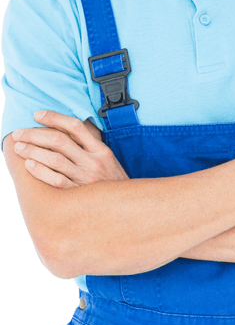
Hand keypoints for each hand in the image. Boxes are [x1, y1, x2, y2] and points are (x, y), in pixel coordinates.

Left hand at [11, 110, 129, 187]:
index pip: (75, 126)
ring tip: (19, 148)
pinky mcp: (78, 195)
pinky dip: (40, 171)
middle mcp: (93, 163)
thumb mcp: (107, 160)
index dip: (54, 117)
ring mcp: (85, 179)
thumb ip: (90, 144)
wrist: (126, 209)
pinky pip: (56, 180)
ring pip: (54, 159)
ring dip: (33, 151)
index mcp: (101, 150)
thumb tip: (65, 127)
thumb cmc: (112, 183)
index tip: (37, 115)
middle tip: (19, 133)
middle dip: (34, 134)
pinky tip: (29, 165)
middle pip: (59, 141)